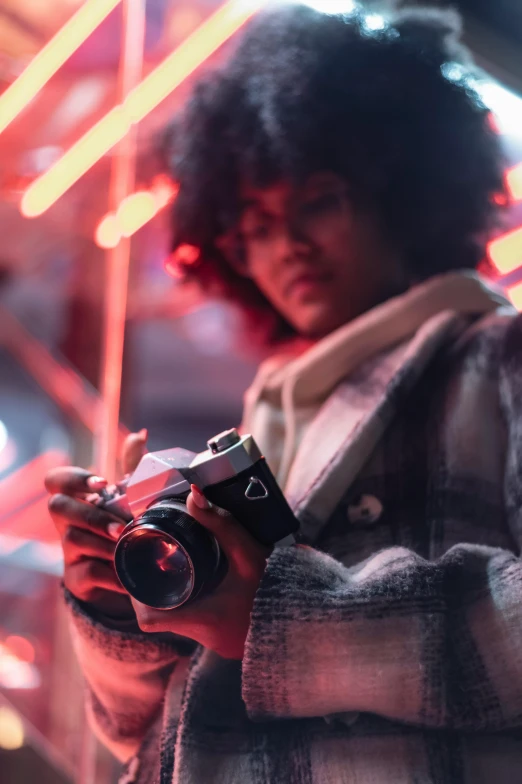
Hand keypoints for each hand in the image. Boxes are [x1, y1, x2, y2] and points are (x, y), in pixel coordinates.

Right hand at [45, 430, 147, 618]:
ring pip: (71, 539)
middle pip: (57, 507)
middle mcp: (66, 522)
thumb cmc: (119, 527)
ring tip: (129, 547)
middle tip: (121, 525)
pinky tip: (130, 576)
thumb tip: (140, 434)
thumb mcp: (127, 497)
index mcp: (77, 499)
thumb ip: (132, 466)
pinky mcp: (77, 578)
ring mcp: (69, 551)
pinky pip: (87, 572)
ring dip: (103, 543)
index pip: (55, 479)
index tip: (102, 483)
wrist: (121, 574)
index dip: (73, 478)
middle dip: (91, 514)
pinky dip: (111, 574)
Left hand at [130, 486, 271, 659]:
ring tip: (182, 567)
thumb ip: (220, 524)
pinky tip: (203, 583)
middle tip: (161, 560)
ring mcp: (217, 642)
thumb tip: (194, 496)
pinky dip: (195, 602)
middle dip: (158, 588)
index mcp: (203, 620)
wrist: (308, 616)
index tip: (139, 571)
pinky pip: (198, 621)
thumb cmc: (279, 587)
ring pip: (180, 619)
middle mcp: (206, 637)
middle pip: (162, 616)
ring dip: (177, 595)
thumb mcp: (248, 552)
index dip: (137, 597)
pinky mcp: (227, 638)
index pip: (149, 621)